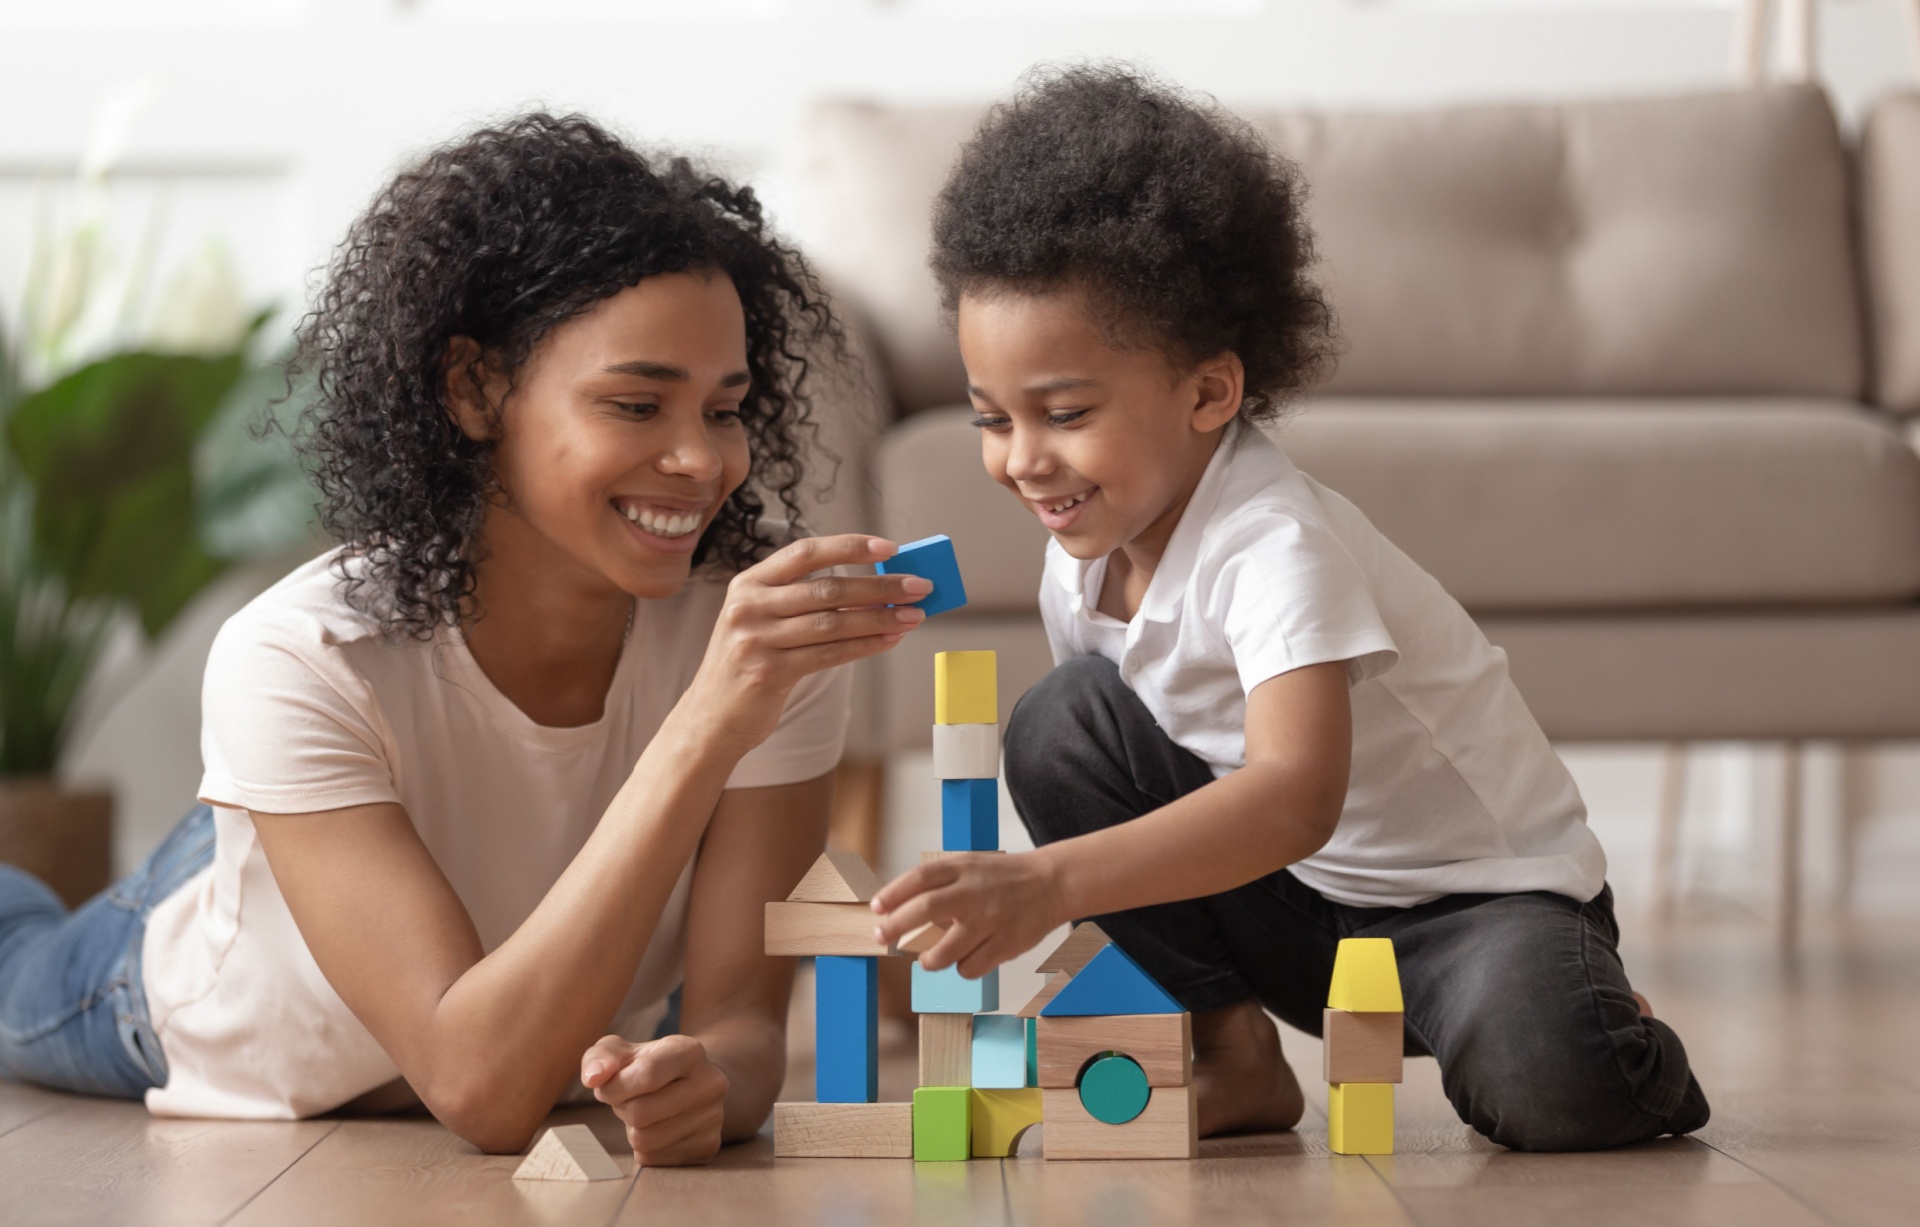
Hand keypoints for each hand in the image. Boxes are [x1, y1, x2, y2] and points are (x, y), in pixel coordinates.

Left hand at [581, 1034, 730, 1166]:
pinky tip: (656, 1129)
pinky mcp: (708, 1146)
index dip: (615, 1087)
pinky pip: (654, 1161)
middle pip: (641, 1112)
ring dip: (632, 1130)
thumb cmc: (648, 1066)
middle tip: (628, 1100)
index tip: (608, 1088)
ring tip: (643, 1114)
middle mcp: (710, 1083)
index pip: (645, 1075)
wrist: (691, 1085)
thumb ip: (601, 1057)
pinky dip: (645, 1149)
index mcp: (690, 1051)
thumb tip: (593, 1078)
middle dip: (622, 1108)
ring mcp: (713, 1117)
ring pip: (645, 1141)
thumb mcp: (622, 1052)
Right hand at [686, 535, 931, 753]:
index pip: (806, 553)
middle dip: (880, 586)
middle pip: (827, 589)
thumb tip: (875, 587)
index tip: (891, 547)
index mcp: (748, 583)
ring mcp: (756, 640)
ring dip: (880, 618)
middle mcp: (749, 606)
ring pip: (833, 624)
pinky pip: (829, 655)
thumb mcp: (763, 620)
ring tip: (913, 616)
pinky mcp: (768, 673)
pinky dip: (865, 646)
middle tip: (919, 587)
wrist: (711, 717)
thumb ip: (804, 601)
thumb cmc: (750, 663)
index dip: (850, 546)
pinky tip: (889, 640)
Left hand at [869, 851, 1070, 978]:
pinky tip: (964, 960)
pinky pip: (970, 968)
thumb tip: (897, 909)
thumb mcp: (970, 866)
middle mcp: (974, 892)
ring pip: (945, 951)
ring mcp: (990, 920)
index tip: (876, 908)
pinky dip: (961, 968)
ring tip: (926, 960)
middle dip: (895, 927)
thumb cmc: (1001, 878)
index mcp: (963, 868)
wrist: (1051, 883)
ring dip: (928, 960)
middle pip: (925, 910)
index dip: (893, 894)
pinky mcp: (1005, 944)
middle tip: (881, 937)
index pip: (919, 878)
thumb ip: (940, 882)